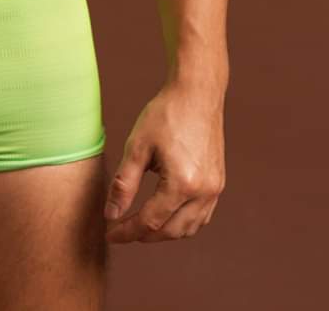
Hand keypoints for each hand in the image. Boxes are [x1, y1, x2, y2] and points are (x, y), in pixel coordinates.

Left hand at [104, 79, 224, 242]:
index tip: (109, 233)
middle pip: (171, 231)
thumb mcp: (137, 146)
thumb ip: (123, 184)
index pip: (150, 222)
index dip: (127, 232)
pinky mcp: (218, 182)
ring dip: (165, 232)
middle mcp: (203, 192)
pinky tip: (167, 214)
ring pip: (189, 228)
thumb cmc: (166, 113)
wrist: (197, 92)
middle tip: (121, 231)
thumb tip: (112, 214)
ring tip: (141, 225)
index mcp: (182, 184)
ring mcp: (215, 189)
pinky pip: (202, 216)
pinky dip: (183, 222)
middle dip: (144, 236)